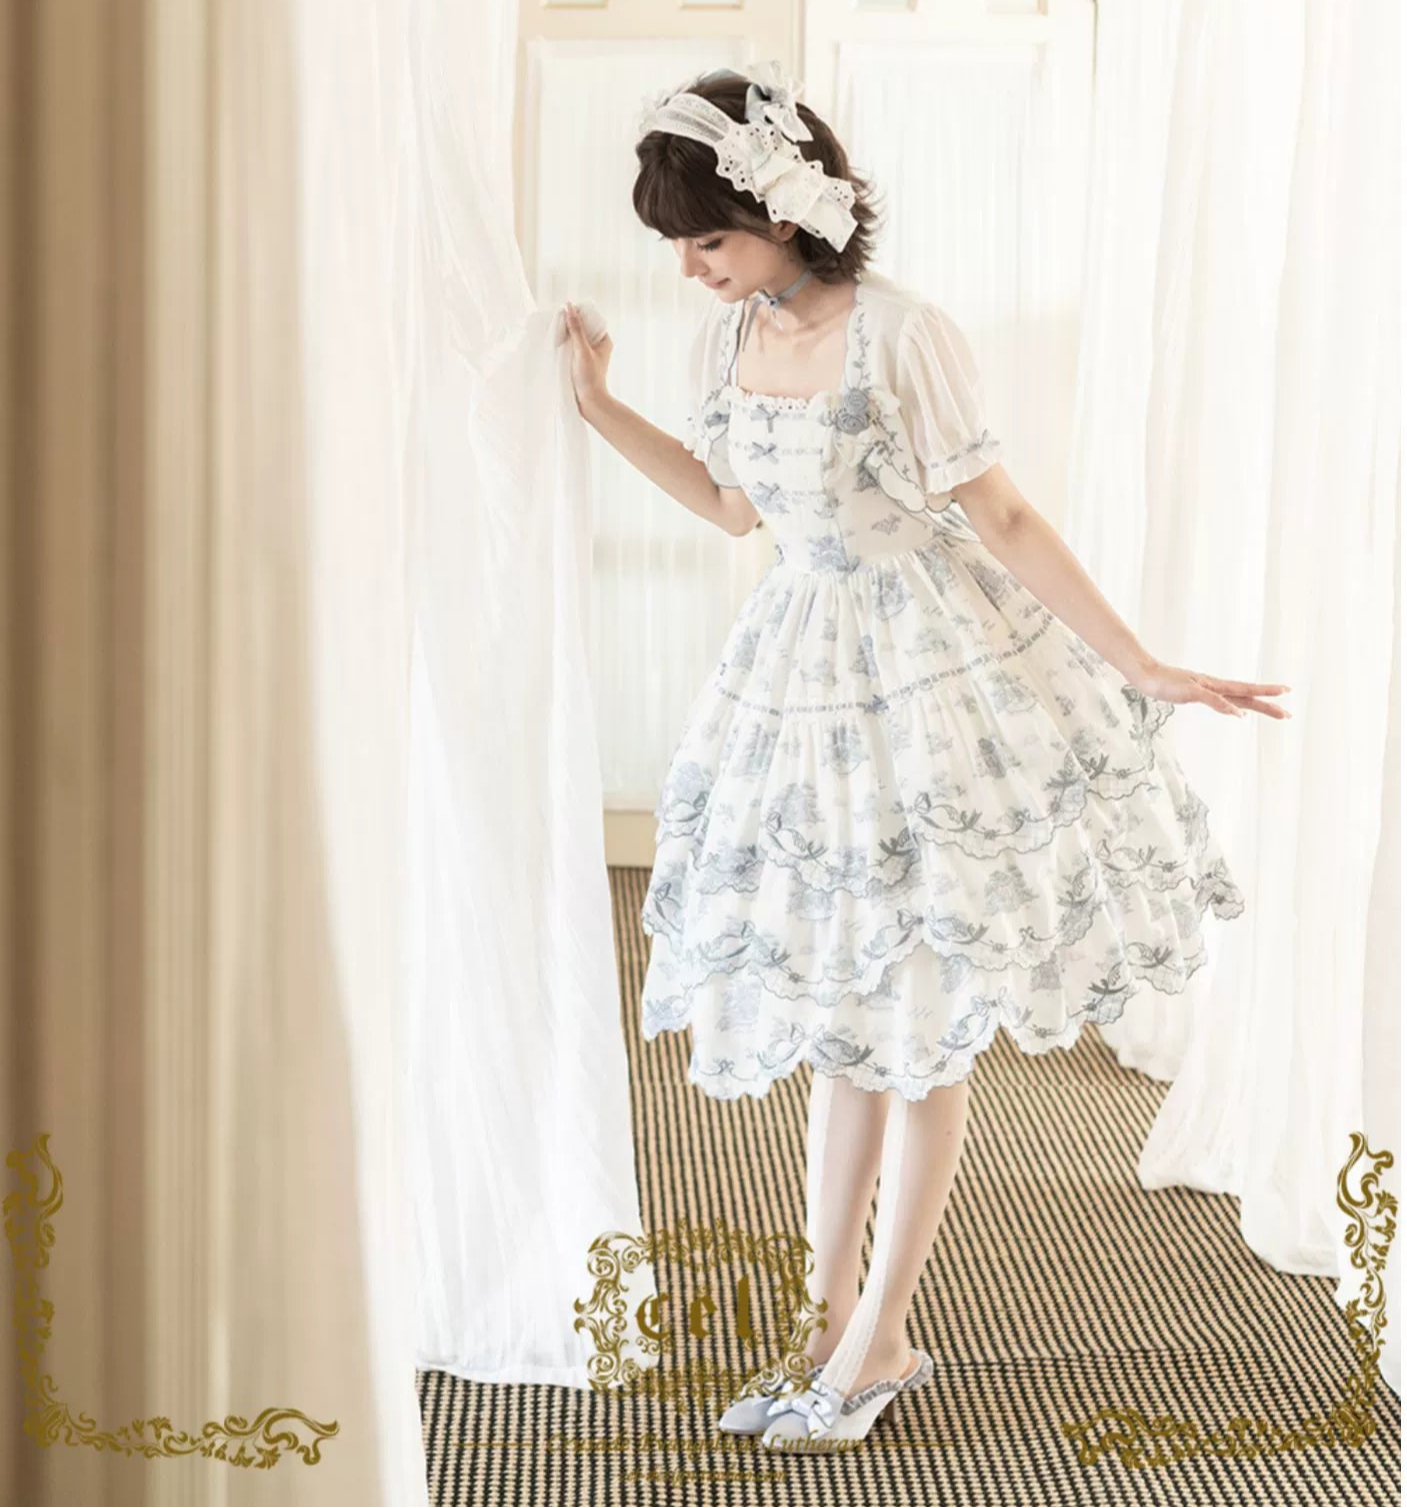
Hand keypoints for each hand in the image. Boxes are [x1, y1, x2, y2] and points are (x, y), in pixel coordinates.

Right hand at [563, 301, 612, 417]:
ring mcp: (589, 354)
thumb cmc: (589, 377)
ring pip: (576, 338)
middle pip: (583, 327)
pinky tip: (555, 344)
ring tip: (554, 331)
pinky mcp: (580, 363)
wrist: (589, 403)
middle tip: (556, 321)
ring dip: (565, 335)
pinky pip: (571, 348)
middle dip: (570, 324)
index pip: (591, 319)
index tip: (564, 312)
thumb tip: (569, 307)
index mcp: (604, 340)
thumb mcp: (582, 350)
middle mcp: (598, 346)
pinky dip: (564, 345)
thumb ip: (575, 328)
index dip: (578, 314)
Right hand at [1129, 659, 1292, 719]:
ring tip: (1278, 707)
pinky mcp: (1192, 691)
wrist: (1145, 672)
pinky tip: (1239, 714)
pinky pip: (1213, 700)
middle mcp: (1214, 685)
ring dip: (1259, 700)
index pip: (1244, 692)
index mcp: (1214, 687)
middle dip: (1269, 701)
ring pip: (1238, 694)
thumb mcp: (1188, 693)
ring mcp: (1204, 687)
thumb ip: (1203, 698)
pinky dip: (1227, 706)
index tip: (1283, 697)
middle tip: (1288, 713)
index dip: (1264, 694)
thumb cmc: (1164, 683)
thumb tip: (1217, 703)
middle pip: (1247, 693)